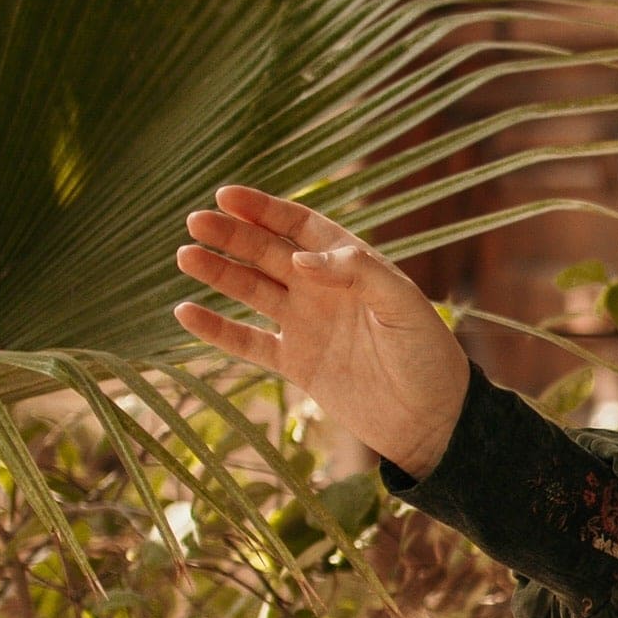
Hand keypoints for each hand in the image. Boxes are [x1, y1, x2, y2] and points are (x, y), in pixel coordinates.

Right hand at [174, 186, 469, 476]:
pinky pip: (248, 343)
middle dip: (232, 235)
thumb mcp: (404, 306)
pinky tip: (185, 313)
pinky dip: (217, 329)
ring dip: (219, 273)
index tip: (228, 196)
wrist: (432, 421)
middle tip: (195, 222)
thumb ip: (358, 273)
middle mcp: (324, 290)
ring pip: (252, 291)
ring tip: (186, 255)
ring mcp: (307, 325)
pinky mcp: (296, 364)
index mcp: (351, 266)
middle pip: (268, 253)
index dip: (265, 210)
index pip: (300, 226)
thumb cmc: (428, 356)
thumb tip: (302, 258)